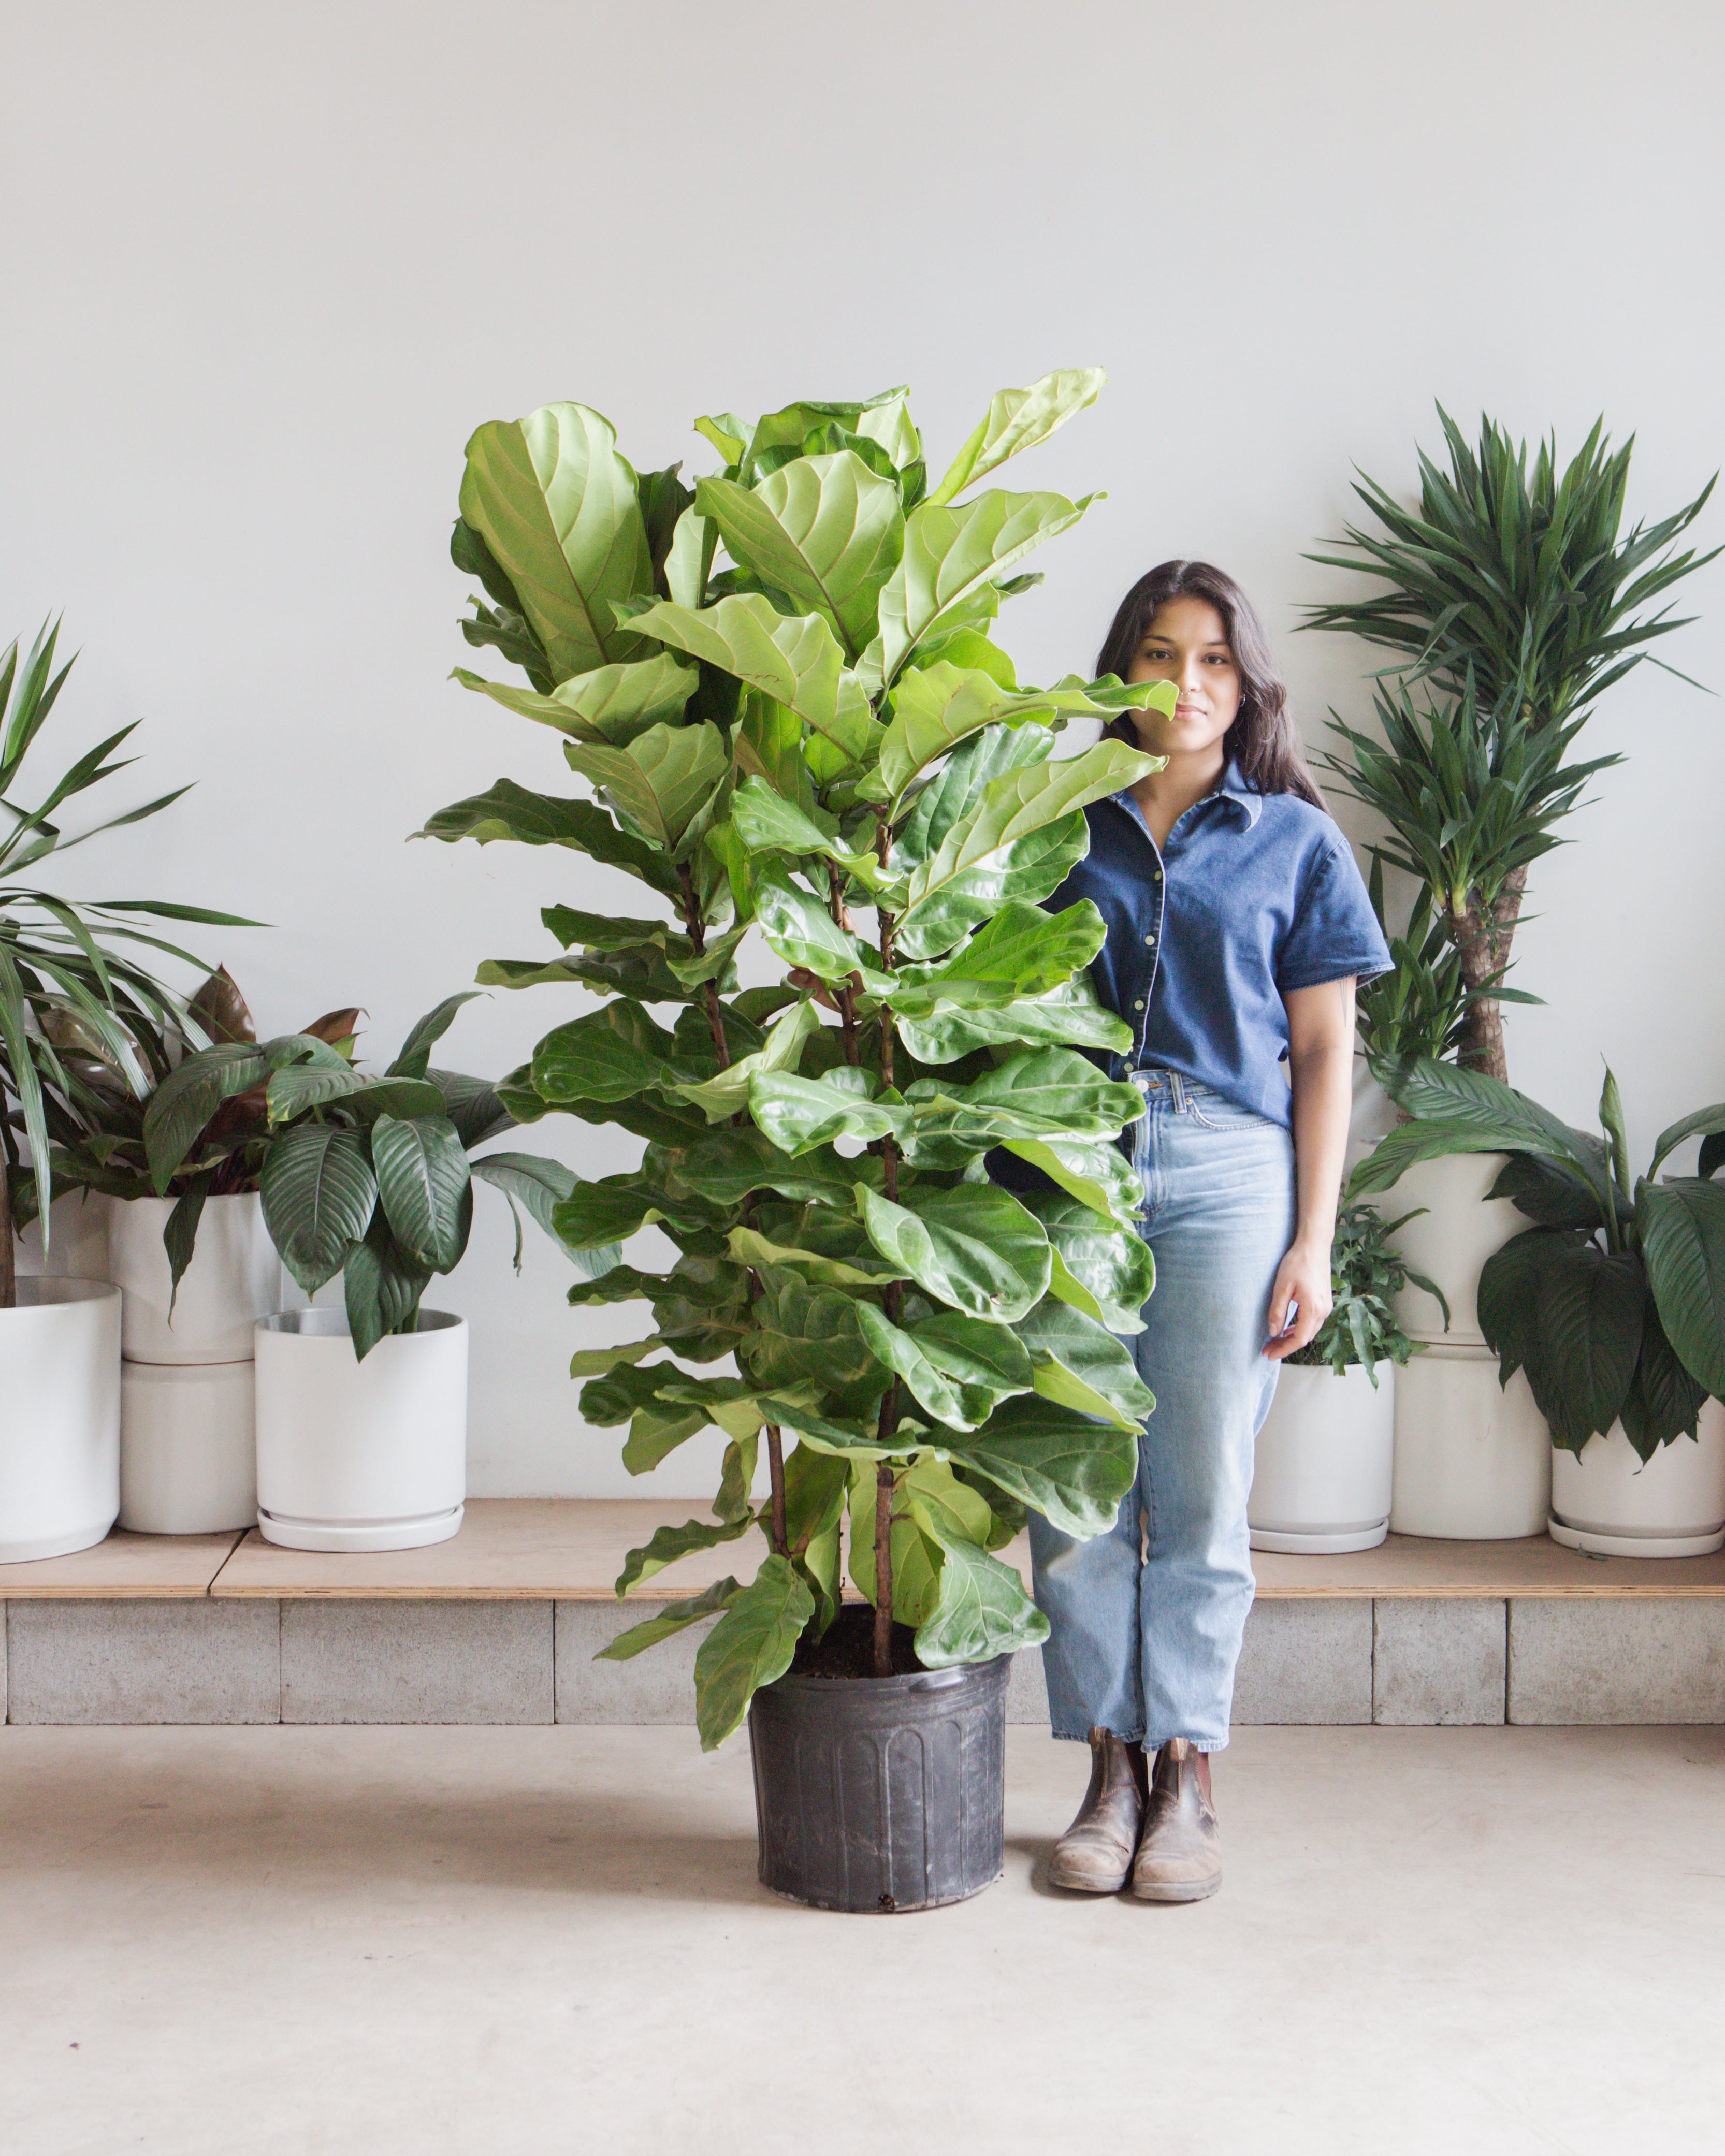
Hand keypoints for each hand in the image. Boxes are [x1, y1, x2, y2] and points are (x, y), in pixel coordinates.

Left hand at [1264, 1237, 1332, 1360]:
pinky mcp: (1324, 1302)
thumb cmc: (1297, 1263)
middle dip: (1285, 1346)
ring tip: (1274, 1341)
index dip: (1283, 1350)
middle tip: (1267, 1349)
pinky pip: (1313, 1322)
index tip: (1269, 1354)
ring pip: (1309, 1331)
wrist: (1314, 1246)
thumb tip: (1274, 1332)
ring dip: (1292, 1338)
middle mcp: (1323, 1311)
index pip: (1299, 1339)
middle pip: (1305, 1338)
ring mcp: (1326, 1306)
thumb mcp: (1282, 1288)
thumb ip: (1277, 1312)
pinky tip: (1287, 1328)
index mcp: (1313, 1309)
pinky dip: (1299, 1329)